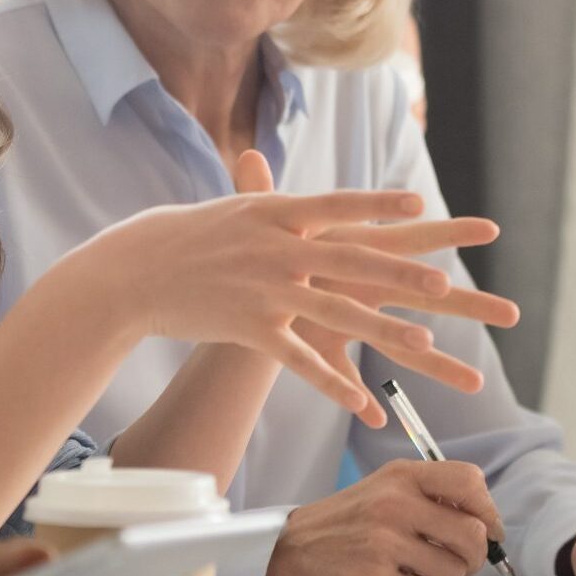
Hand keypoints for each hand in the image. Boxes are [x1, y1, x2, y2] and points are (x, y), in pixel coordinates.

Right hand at [42, 149, 514, 423]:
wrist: (131, 270)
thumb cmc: (180, 236)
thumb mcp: (229, 209)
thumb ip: (264, 197)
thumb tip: (277, 171)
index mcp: (275, 212)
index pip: (338, 206)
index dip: (381, 208)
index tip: (422, 208)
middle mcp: (276, 247)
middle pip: (351, 261)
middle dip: (401, 275)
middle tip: (445, 283)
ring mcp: (265, 289)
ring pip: (336, 312)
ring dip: (384, 329)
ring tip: (426, 342)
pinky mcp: (250, 328)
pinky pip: (300, 361)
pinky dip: (334, 385)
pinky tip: (363, 404)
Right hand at [263, 460, 504, 575]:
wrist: (286, 550)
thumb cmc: (341, 524)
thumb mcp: (382, 490)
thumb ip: (429, 496)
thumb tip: (484, 524)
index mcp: (401, 475)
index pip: (470, 482)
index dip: (488, 511)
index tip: (487, 529)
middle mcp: (395, 502)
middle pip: (472, 534)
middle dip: (474, 557)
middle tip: (458, 562)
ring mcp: (385, 539)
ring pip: (453, 570)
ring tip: (418, 572)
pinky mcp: (374, 575)